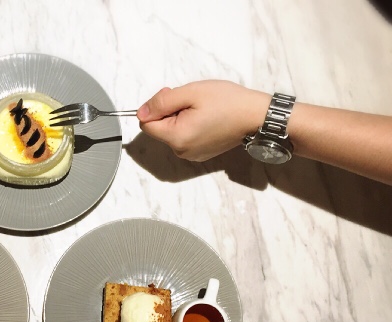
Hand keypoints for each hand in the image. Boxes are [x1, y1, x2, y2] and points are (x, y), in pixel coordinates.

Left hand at [137, 80, 270, 161]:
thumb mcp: (190, 93)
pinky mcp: (201, 153)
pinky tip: (206, 118)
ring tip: (202, 109)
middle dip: (169, 112)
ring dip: (180, 118)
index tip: (173, 96)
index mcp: (177, 138)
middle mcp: (182, 151)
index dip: (154, 108)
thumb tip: (141, 112)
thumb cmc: (227, 102)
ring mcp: (192, 154)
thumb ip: (161, 102)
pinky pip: (184, 137)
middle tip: (191, 100)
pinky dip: (190, 125)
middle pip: (159, 129)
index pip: (146, 125)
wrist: (255, 116)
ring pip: (172, 132)